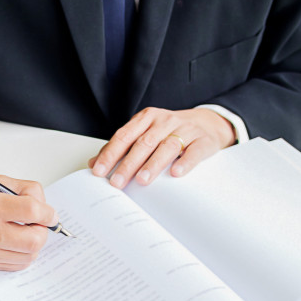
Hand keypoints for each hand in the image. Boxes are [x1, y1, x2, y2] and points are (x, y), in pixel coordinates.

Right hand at [0, 170, 56, 270]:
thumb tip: (43, 205)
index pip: (31, 211)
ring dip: (33, 244)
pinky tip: (15, 243)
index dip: (47, 212)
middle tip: (38, 223)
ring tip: (25, 232)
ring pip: (28, 256)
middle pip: (34, 239)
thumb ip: (19, 190)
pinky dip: (21, 255)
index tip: (49, 212)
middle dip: (42, 230)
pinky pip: (14, 265)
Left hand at [88, 107, 235, 188]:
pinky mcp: (203, 141)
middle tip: (117, 182)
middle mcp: (164, 121)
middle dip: (128, 164)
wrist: (207, 123)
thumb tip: (93, 163)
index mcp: (146, 118)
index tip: (99, 171)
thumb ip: (120, 147)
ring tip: (142, 180)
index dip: (110, 154)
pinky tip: (175, 173)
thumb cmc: (170, 131)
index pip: (124, 136)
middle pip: (143, 143)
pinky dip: (185, 162)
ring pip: (166, 146)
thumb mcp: (144, 133)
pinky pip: (194, 151)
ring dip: (152, 164)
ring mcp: (185, 129)